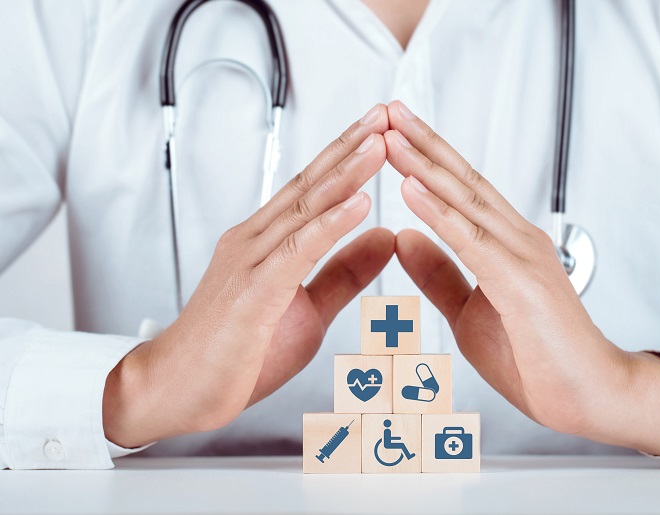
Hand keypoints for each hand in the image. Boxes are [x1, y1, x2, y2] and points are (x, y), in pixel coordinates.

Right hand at [104, 105, 392, 447]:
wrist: (174, 390)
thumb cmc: (234, 354)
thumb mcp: (308, 310)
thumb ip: (345, 274)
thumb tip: (382, 238)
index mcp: (266, 244)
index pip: (311, 190)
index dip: (346, 157)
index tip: (379, 131)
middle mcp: (255, 242)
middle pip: (309, 185)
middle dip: (349, 148)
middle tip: (383, 116)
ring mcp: (249, 262)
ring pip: (304, 209)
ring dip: (345, 174)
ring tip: (378, 144)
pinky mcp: (251, 291)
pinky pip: (295, 250)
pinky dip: (328, 224)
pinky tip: (356, 202)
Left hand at [385, 100, 659, 455]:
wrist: (588, 396)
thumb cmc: (538, 357)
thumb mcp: (469, 311)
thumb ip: (439, 274)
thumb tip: (405, 237)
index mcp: (506, 245)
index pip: (462, 190)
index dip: (428, 158)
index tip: (395, 132)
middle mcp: (517, 240)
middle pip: (464, 182)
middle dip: (424, 144)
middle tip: (391, 111)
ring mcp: (524, 257)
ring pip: (467, 202)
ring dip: (425, 166)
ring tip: (392, 136)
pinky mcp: (523, 283)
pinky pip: (473, 242)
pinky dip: (440, 213)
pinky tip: (413, 188)